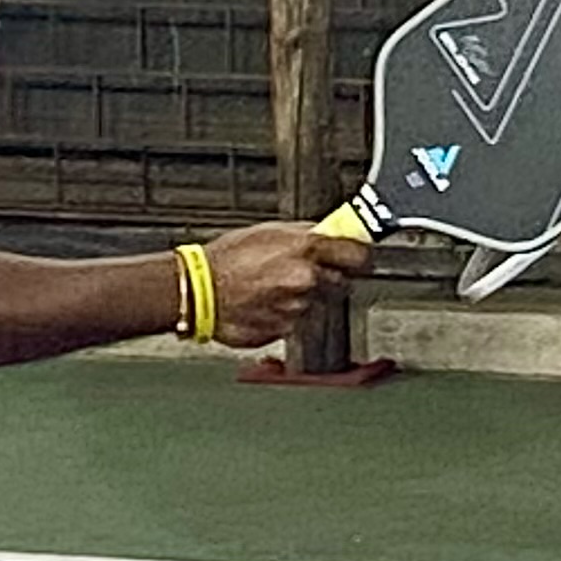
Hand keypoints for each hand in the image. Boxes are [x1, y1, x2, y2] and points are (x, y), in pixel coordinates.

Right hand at [200, 221, 370, 346]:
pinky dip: (286, 314)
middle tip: (306, 274)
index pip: (360, 256)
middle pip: (343, 284)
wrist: (199, 291)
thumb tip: (329, 234)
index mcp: (306, 249)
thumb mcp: (269, 232)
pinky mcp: (286, 329)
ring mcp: (298, 306)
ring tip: (273, 288)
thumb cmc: (227, 258)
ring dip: (303, 298)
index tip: (359, 258)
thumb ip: (305, 235)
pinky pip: (296, 320)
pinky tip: (265, 303)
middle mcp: (307, 279)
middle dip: (330, 279)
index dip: (360, 258)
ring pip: (317, 303)